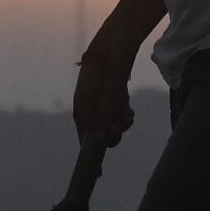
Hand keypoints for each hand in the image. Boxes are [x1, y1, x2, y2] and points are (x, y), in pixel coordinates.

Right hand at [73, 32, 135, 146]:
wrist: (111, 48)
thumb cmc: (97, 72)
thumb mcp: (92, 97)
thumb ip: (96, 118)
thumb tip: (101, 140)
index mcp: (82, 115)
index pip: (86, 142)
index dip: (94, 152)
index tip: (101, 162)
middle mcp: (93, 114)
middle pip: (106, 137)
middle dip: (115, 131)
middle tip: (119, 121)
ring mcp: (105, 107)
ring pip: (117, 127)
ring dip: (122, 120)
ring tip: (122, 104)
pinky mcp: (117, 100)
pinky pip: (125, 117)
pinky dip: (127, 113)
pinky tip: (126, 103)